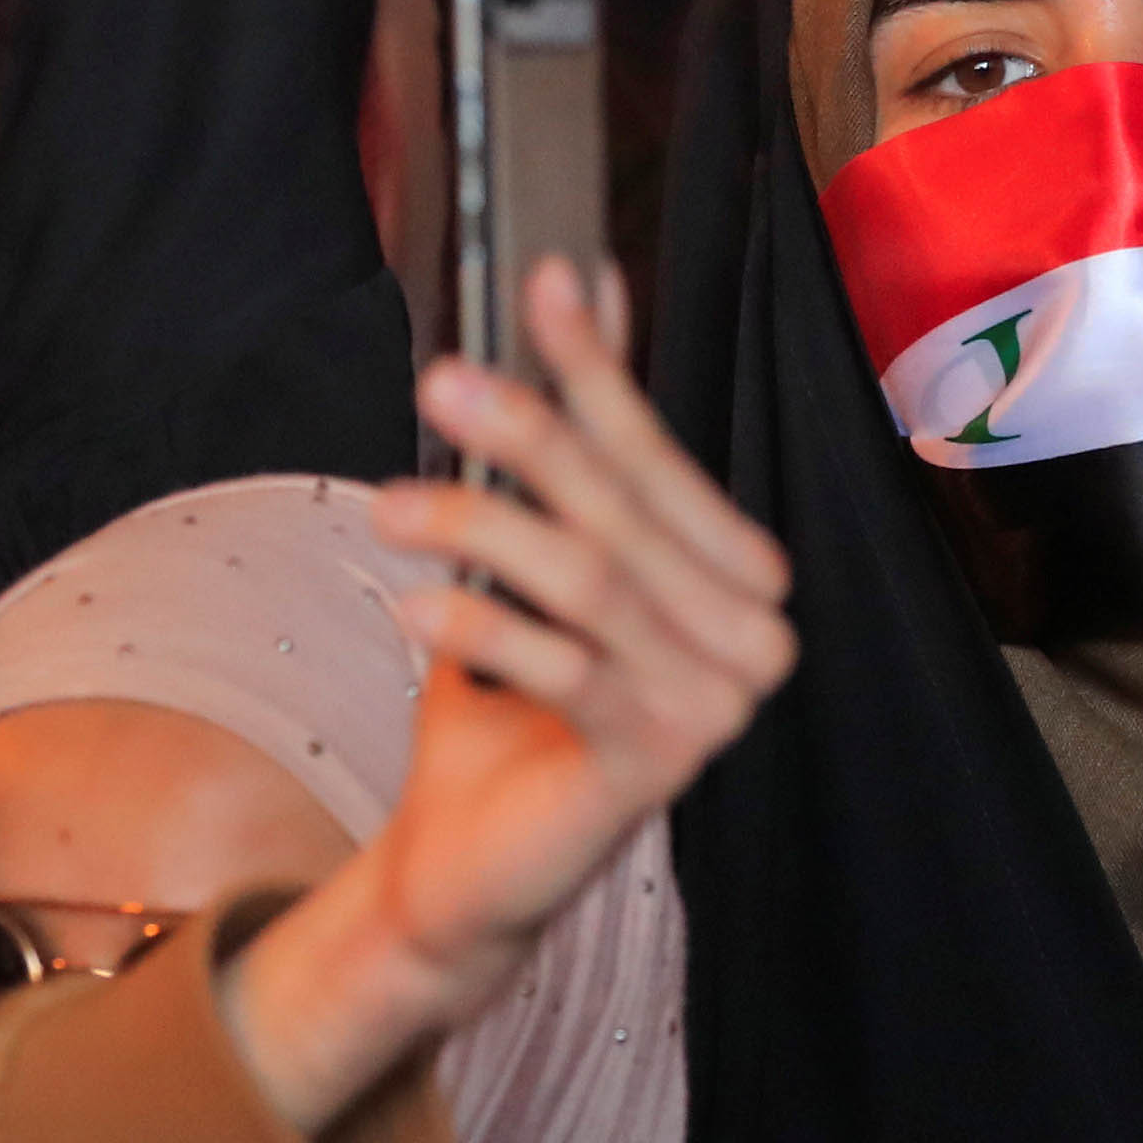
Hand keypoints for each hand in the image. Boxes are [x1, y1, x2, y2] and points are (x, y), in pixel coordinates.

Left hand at [216, 257, 788, 1133]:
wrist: (472, 863)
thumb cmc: (514, 695)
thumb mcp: (544, 545)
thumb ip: (586, 423)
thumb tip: (588, 279)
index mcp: (740, 573)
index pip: (659, 452)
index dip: (596, 370)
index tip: (544, 282)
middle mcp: (752, 636)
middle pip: (623, 511)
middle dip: (530, 434)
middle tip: (444, 381)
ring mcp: (715, 707)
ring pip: (590, 582)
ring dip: (482, 528)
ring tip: (390, 506)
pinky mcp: (656, 767)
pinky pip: (566, 671)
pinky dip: (485, 628)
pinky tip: (414, 602)